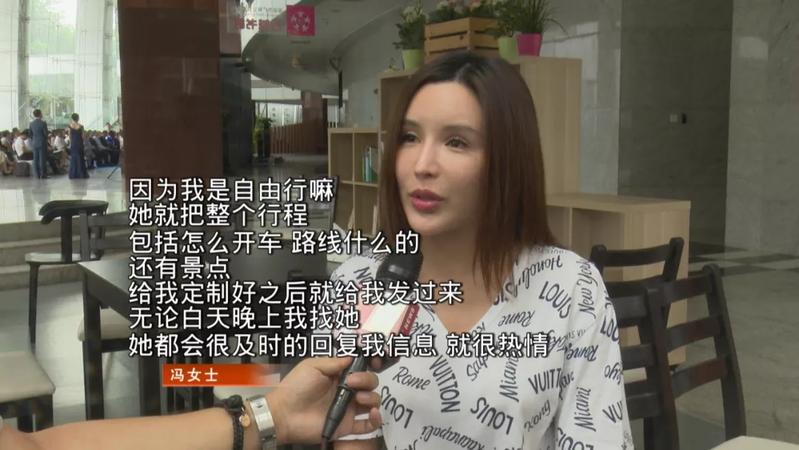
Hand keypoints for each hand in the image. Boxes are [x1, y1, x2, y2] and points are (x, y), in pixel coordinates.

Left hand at [265, 357, 381, 443]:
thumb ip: (334, 362)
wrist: (284, 413)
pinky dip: (376, 419)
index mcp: (339, 376)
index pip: (361, 368)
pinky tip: (372, 413)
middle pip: (370, 383)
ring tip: (359, 398)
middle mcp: (347, 391)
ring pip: (373, 401)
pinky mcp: (347, 426)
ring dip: (372, 397)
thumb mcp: (312, 366)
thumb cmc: (296, 387)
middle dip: (367, 380)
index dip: (369, 364)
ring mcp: (348, 409)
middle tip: (351, 382)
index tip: (372, 361)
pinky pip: (369, 425)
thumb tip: (352, 357)